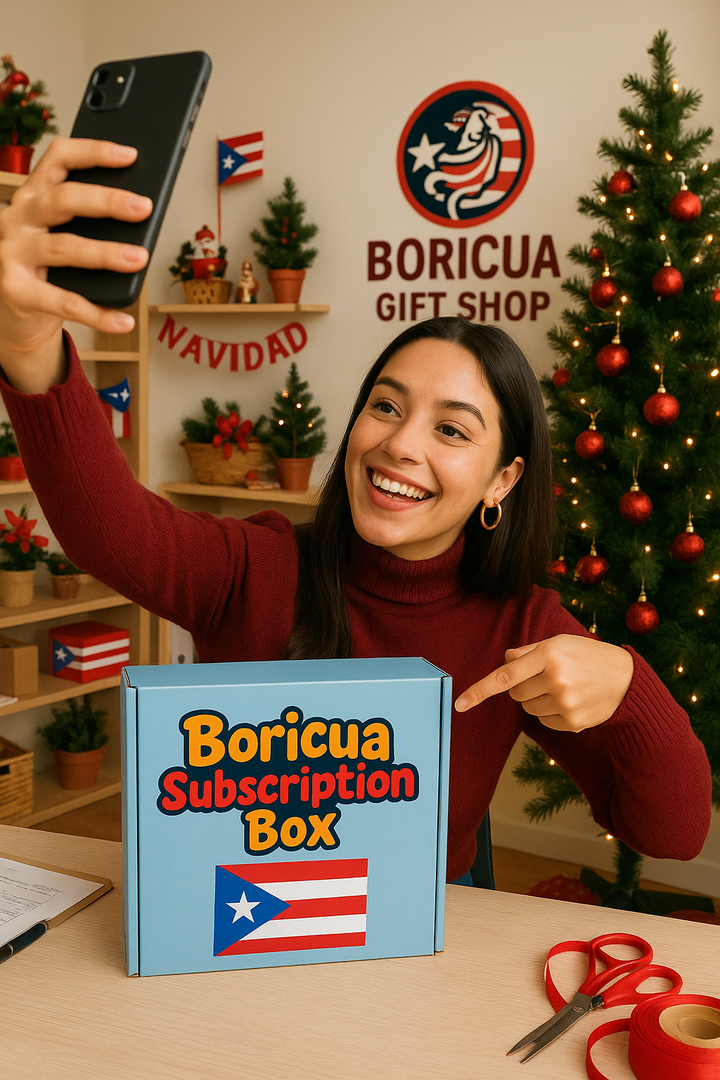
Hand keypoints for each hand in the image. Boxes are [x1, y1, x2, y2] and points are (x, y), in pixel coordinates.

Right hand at [0, 137, 151, 391]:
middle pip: (63, 199)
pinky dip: (98, 315)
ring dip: (105, 253)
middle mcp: (18, 218)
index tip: (129, 155)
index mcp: (32, 196)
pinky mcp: (16, 290)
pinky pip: (64, 302)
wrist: (12, 312)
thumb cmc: (43, 267)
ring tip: (139, 258)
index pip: (58, 159)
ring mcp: (12, 253)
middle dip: (107, 201)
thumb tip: (139, 221)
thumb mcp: (58, 234)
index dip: (93, 152)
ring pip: (64, 247)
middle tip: (144, 207)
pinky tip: (123, 320)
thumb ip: (85, 222)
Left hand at [455, 634, 633, 731]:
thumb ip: (528, 651)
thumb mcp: (559, 642)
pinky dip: (551, 712)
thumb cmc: (587, 655)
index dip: (480, 691)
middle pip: (515, 693)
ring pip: (528, 708)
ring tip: (563, 687)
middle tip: (546, 676)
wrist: (626, 679)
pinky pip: (544, 721)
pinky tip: (571, 700)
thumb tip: (505, 662)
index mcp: (549, 655)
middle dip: (523, 686)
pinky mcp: (573, 722)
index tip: (460, 704)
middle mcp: (556, 680)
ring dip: (538, 699)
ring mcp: (565, 704)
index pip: (506, 676)